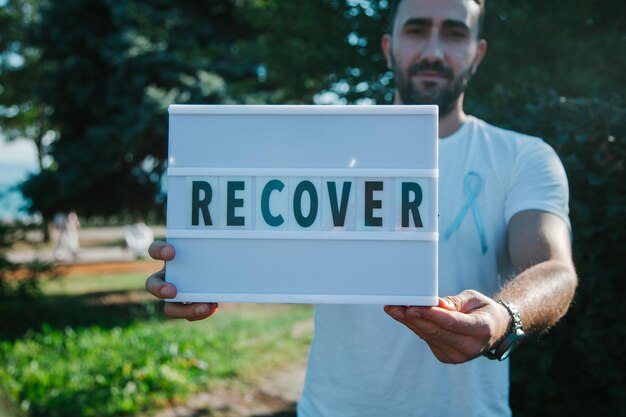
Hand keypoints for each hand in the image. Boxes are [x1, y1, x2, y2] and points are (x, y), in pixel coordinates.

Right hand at [146, 241, 218, 320]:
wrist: (223, 272)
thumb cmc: (214, 257)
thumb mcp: (213, 252)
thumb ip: (215, 250)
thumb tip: (231, 242)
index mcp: (171, 259)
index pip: (155, 250)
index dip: (159, 251)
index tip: (172, 252)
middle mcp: (169, 277)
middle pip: (152, 285)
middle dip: (160, 289)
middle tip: (172, 292)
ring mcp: (176, 295)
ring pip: (169, 309)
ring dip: (184, 310)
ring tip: (205, 307)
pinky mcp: (187, 307)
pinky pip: (188, 315)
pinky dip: (200, 312)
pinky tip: (213, 306)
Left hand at [384, 290, 510, 363]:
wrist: (494, 330)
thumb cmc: (483, 310)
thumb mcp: (474, 299)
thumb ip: (454, 302)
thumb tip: (435, 304)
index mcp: (482, 329)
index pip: (452, 323)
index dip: (431, 315)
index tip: (412, 307)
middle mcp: (470, 346)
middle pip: (436, 331)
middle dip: (413, 317)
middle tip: (395, 306)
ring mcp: (458, 355)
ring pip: (428, 336)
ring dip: (409, 322)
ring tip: (393, 309)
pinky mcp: (447, 357)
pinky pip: (427, 339)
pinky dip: (415, 326)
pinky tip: (403, 316)